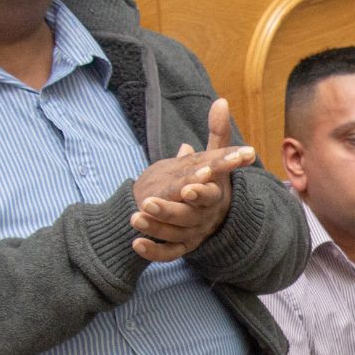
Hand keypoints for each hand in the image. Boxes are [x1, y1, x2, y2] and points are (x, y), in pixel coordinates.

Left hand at [131, 98, 254, 261]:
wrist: (215, 215)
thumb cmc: (213, 182)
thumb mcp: (216, 159)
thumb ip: (217, 133)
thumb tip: (221, 100)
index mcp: (215, 195)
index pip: (210, 195)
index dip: (200, 192)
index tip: (187, 187)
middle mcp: (206, 217)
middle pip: (188, 217)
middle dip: (168, 211)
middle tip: (146, 203)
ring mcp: (194, 233)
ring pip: (175, 235)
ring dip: (155, 228)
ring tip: (134, 218)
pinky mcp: (183, 246)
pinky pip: (169, 253)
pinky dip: (153, 252)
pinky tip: (136, 244)